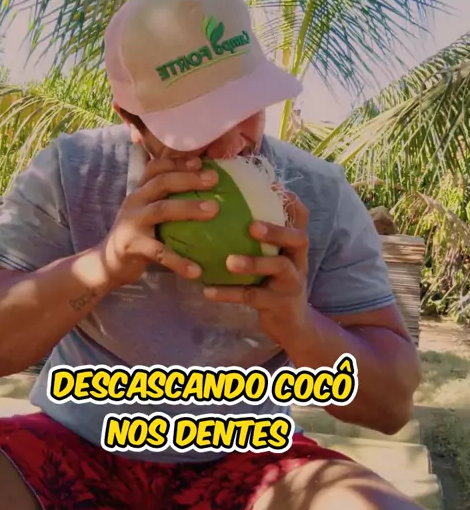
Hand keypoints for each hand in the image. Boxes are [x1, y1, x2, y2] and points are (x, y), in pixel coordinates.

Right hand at [99, 156, 219, 286]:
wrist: (108, 262)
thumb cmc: (138, 234)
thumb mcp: (148, 211)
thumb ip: (168, 200)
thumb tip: (207, 191)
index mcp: (141, 190)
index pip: (157, 167)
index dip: (178, 161)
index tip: (201, 161)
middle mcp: (135, 201)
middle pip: (162, 182)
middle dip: (189, 178)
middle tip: (214, 179)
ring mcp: (132, 222)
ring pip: (162, 209)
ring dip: (189, 208)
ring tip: (214, 210)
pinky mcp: (132, 245)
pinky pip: (159, 252)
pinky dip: (178, 261)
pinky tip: (196, 270)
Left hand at [203, 192, 309, 351]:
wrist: (292, 326)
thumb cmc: (272, 283)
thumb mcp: (271, 258)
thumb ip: (257, 237)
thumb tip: (221, 206)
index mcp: (294, 246)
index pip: (301, 217)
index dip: (290, 200)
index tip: (271, 184)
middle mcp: (298, 261)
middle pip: (298, 239)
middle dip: (276, 230)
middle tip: (251, 225)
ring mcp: (291, 284)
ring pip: (279, 269)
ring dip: (253, 263)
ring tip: (228, 262)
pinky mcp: (279, 305)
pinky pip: (253, 297)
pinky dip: (229, 293)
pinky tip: (208, 291)